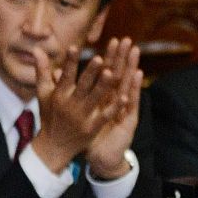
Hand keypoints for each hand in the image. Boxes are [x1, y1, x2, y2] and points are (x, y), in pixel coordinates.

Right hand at [32, 45, 121, 173]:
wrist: (52, 147)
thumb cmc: (49, 116)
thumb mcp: (43, 94)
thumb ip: (43, 71)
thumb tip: (38, 50)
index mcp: (59, 96)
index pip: (65, 76)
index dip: (69, 62)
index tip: (74, 48)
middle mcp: (70, 105)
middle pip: (82, 86)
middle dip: (90, 73)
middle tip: (99, 58)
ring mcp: (81, 117)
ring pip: (95, 99)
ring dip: (103, 86)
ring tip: (113, 72)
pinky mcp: (91, 128)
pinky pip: (104, 116)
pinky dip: (114, 108)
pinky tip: (125, 97)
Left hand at [85, 39, 141, 180]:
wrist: (101, 158)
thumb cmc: (90, 136)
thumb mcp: (81, 114)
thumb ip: (71, 94)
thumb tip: (59, 75)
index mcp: (103, 97)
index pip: (108, 74)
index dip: (110, 58)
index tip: (111, 41)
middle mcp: (115, 101)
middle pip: (119, 75)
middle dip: (123, 58)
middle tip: (126, 40)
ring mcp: (123, 110)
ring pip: (127, 86)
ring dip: (132, 68)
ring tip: (135, 52)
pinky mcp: (128, 120)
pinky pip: (131, 104)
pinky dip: (134, 90)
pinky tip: (138, 76)